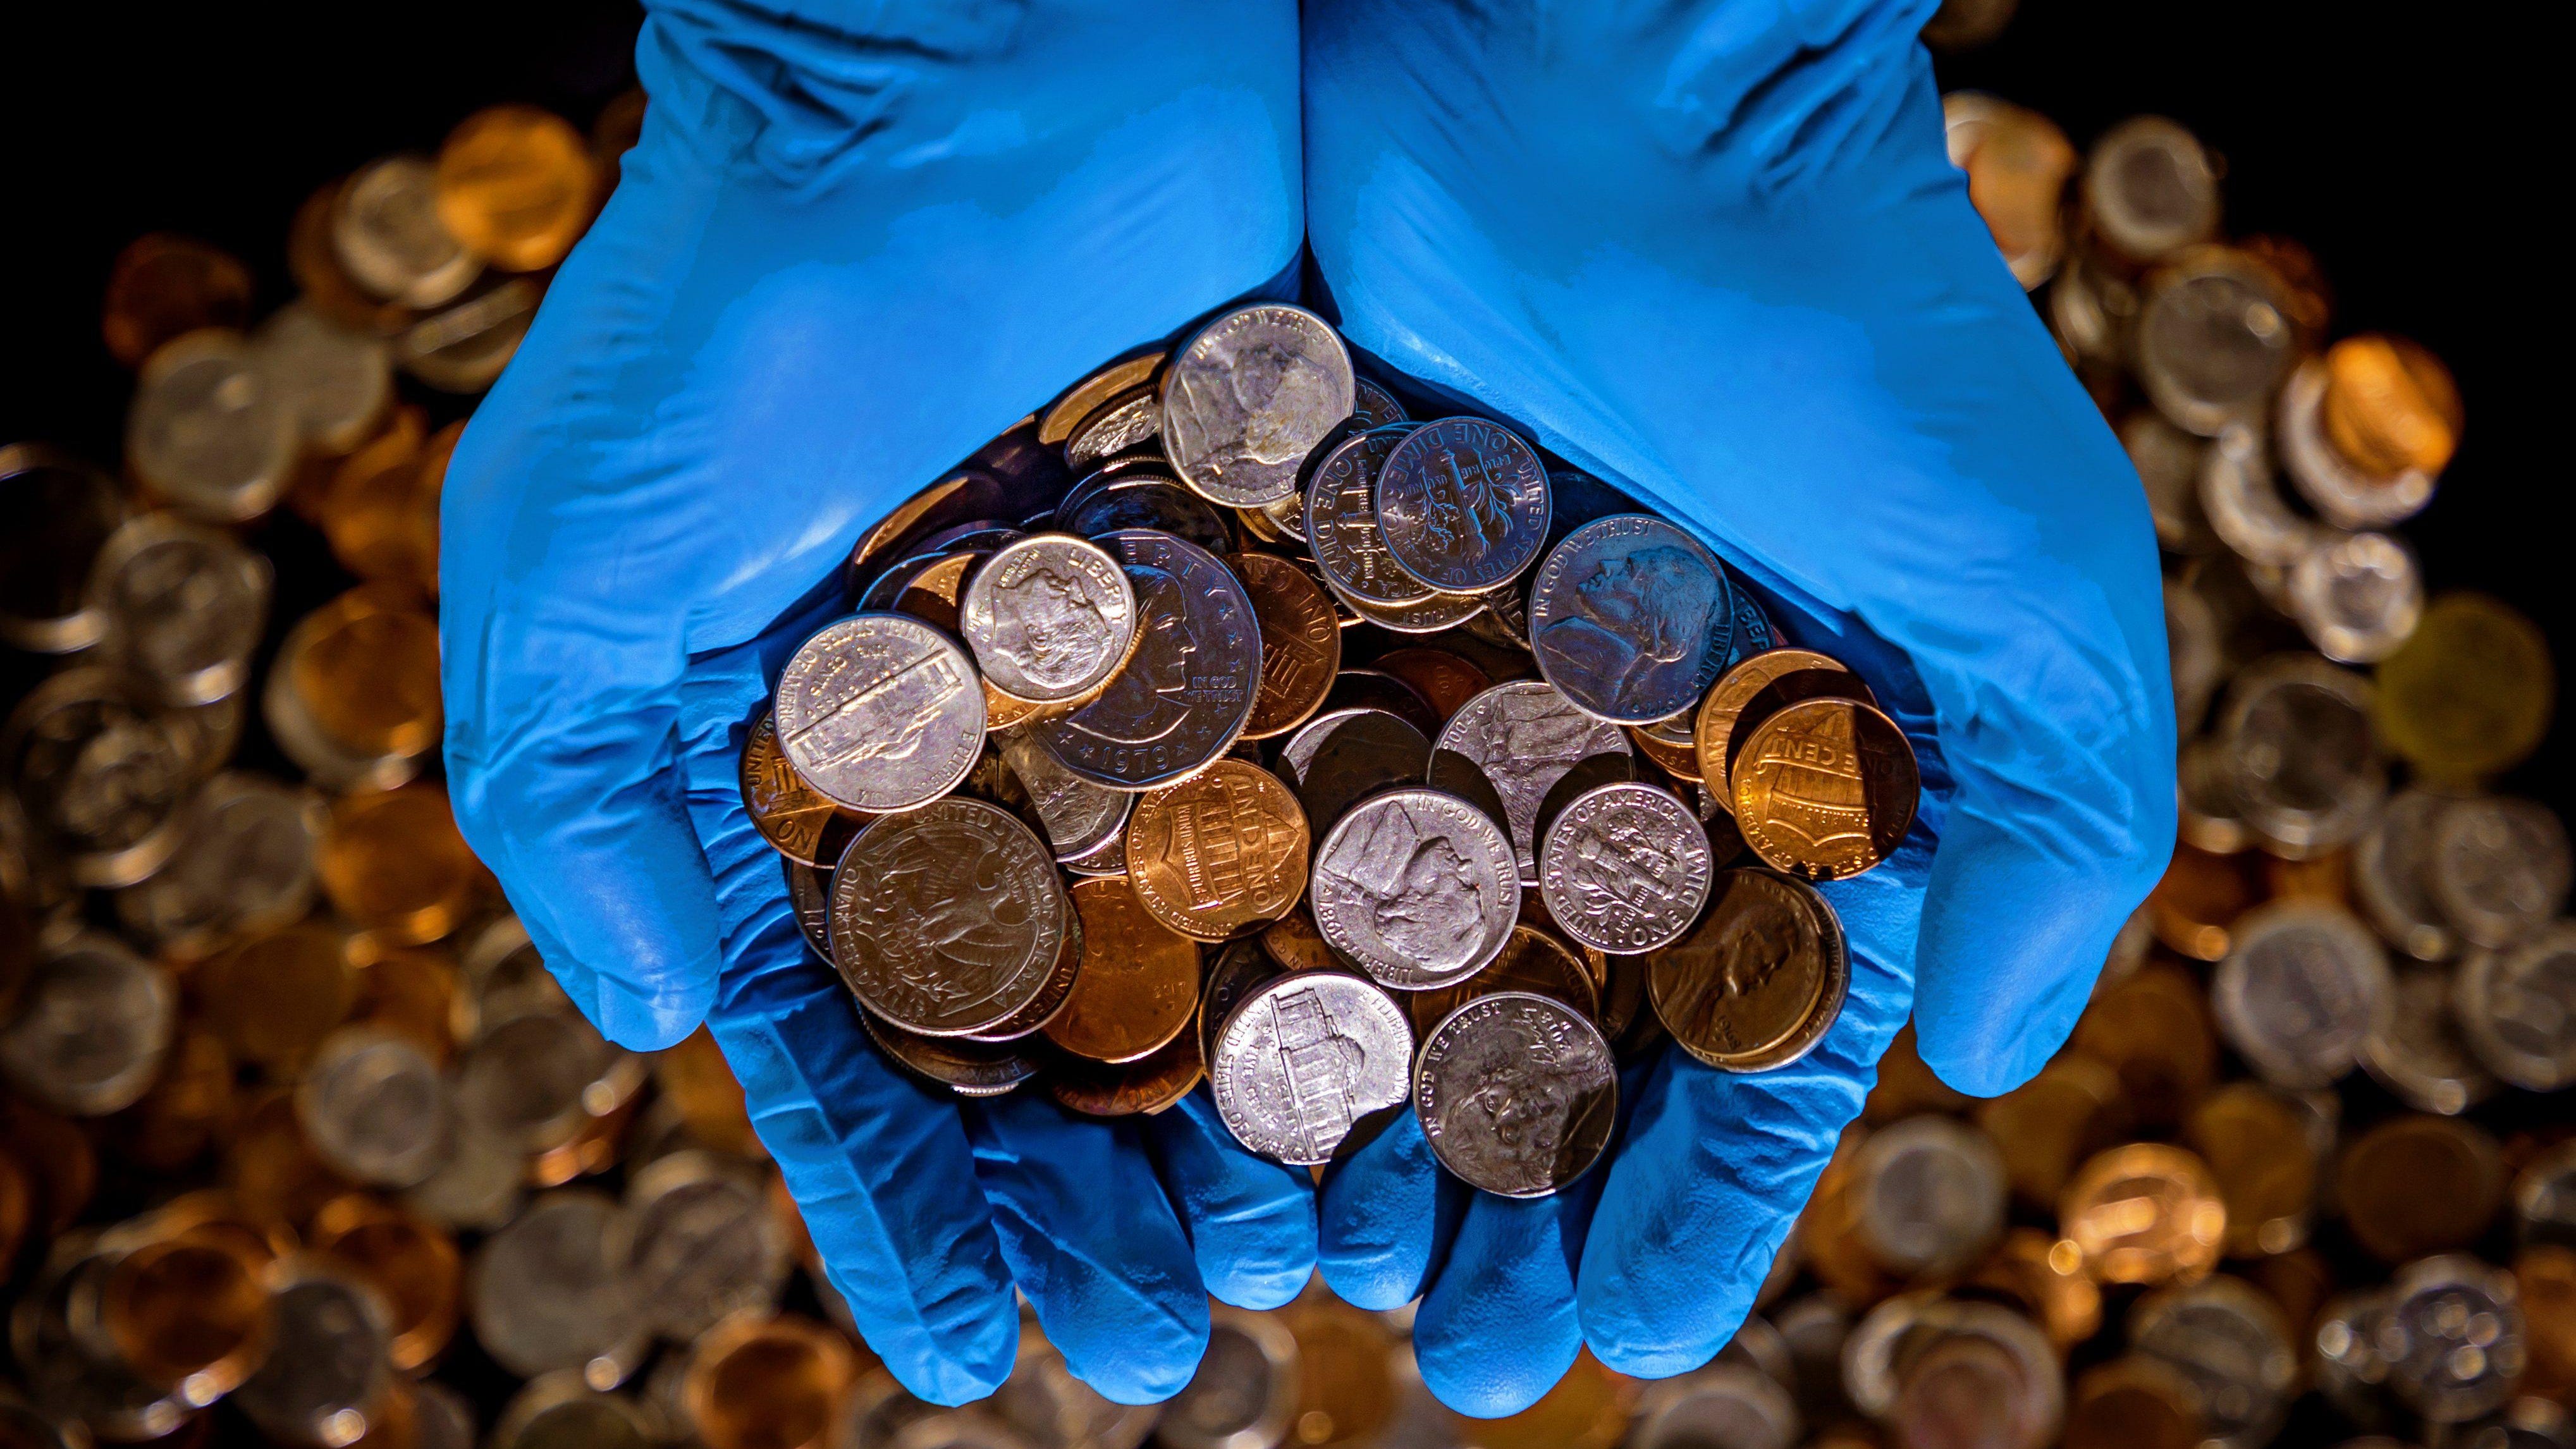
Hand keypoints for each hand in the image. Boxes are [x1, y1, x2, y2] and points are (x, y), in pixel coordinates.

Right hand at [439, 0, 1315, 1403]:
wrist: (973, 46)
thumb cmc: (739, 301)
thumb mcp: (571, 556)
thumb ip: (564, 794)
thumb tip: (655, 1028)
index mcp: (842, 768)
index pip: (875, 1036)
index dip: (910, 1210)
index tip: (969, 1359)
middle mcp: (1024, 745)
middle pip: (1078, 1026)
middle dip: (1112, 1196)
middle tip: (1181, 1343)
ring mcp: (1185, 673)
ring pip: (1243, 937)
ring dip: (1275, 1106)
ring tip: (1323, 1259)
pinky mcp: (1330, 584)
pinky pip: (1381, 782)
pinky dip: (1414, 921)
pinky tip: (1452, 1058)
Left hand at [1302, 0, 2174, 1413]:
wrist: (1605, 62)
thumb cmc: (1845, 312)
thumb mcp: (2027, 570)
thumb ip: (2057, 810)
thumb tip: (2002, 1051)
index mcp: (1773, 766)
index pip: (1736, 1033)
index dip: (1688, 1196)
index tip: (1619, 1336)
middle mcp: (1588, 744)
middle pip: (1532, 1029)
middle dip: (1495, 1196)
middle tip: (1438, 1351)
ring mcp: (1425, 675)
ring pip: (1366, 948)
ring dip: (1335, 1113)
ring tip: (1293, 1267)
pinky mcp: (1282, 594)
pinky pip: (1232, 803)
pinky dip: (1198, 936)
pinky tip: (1158, 1074)